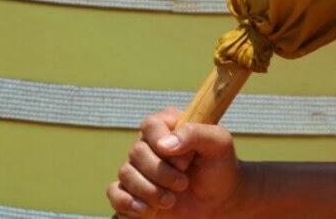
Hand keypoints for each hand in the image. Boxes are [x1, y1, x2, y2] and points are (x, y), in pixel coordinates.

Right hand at [107, 108, 242, 217]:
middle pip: (136, 153)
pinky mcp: (134, 191)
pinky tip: (146, 210)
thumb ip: (195, 133)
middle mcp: (150, 144)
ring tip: (171, 200)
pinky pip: (114, 193)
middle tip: (184, 184)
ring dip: (150, 191)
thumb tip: (163, 145)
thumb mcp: (219, 143)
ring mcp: (140, 168)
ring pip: (126, 174)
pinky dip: (126, 203)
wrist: (221, 201)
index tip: (185, 162)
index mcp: (168, 124)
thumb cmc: (221, 167)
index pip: (150, 126)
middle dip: (161, 173)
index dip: (163, 145)